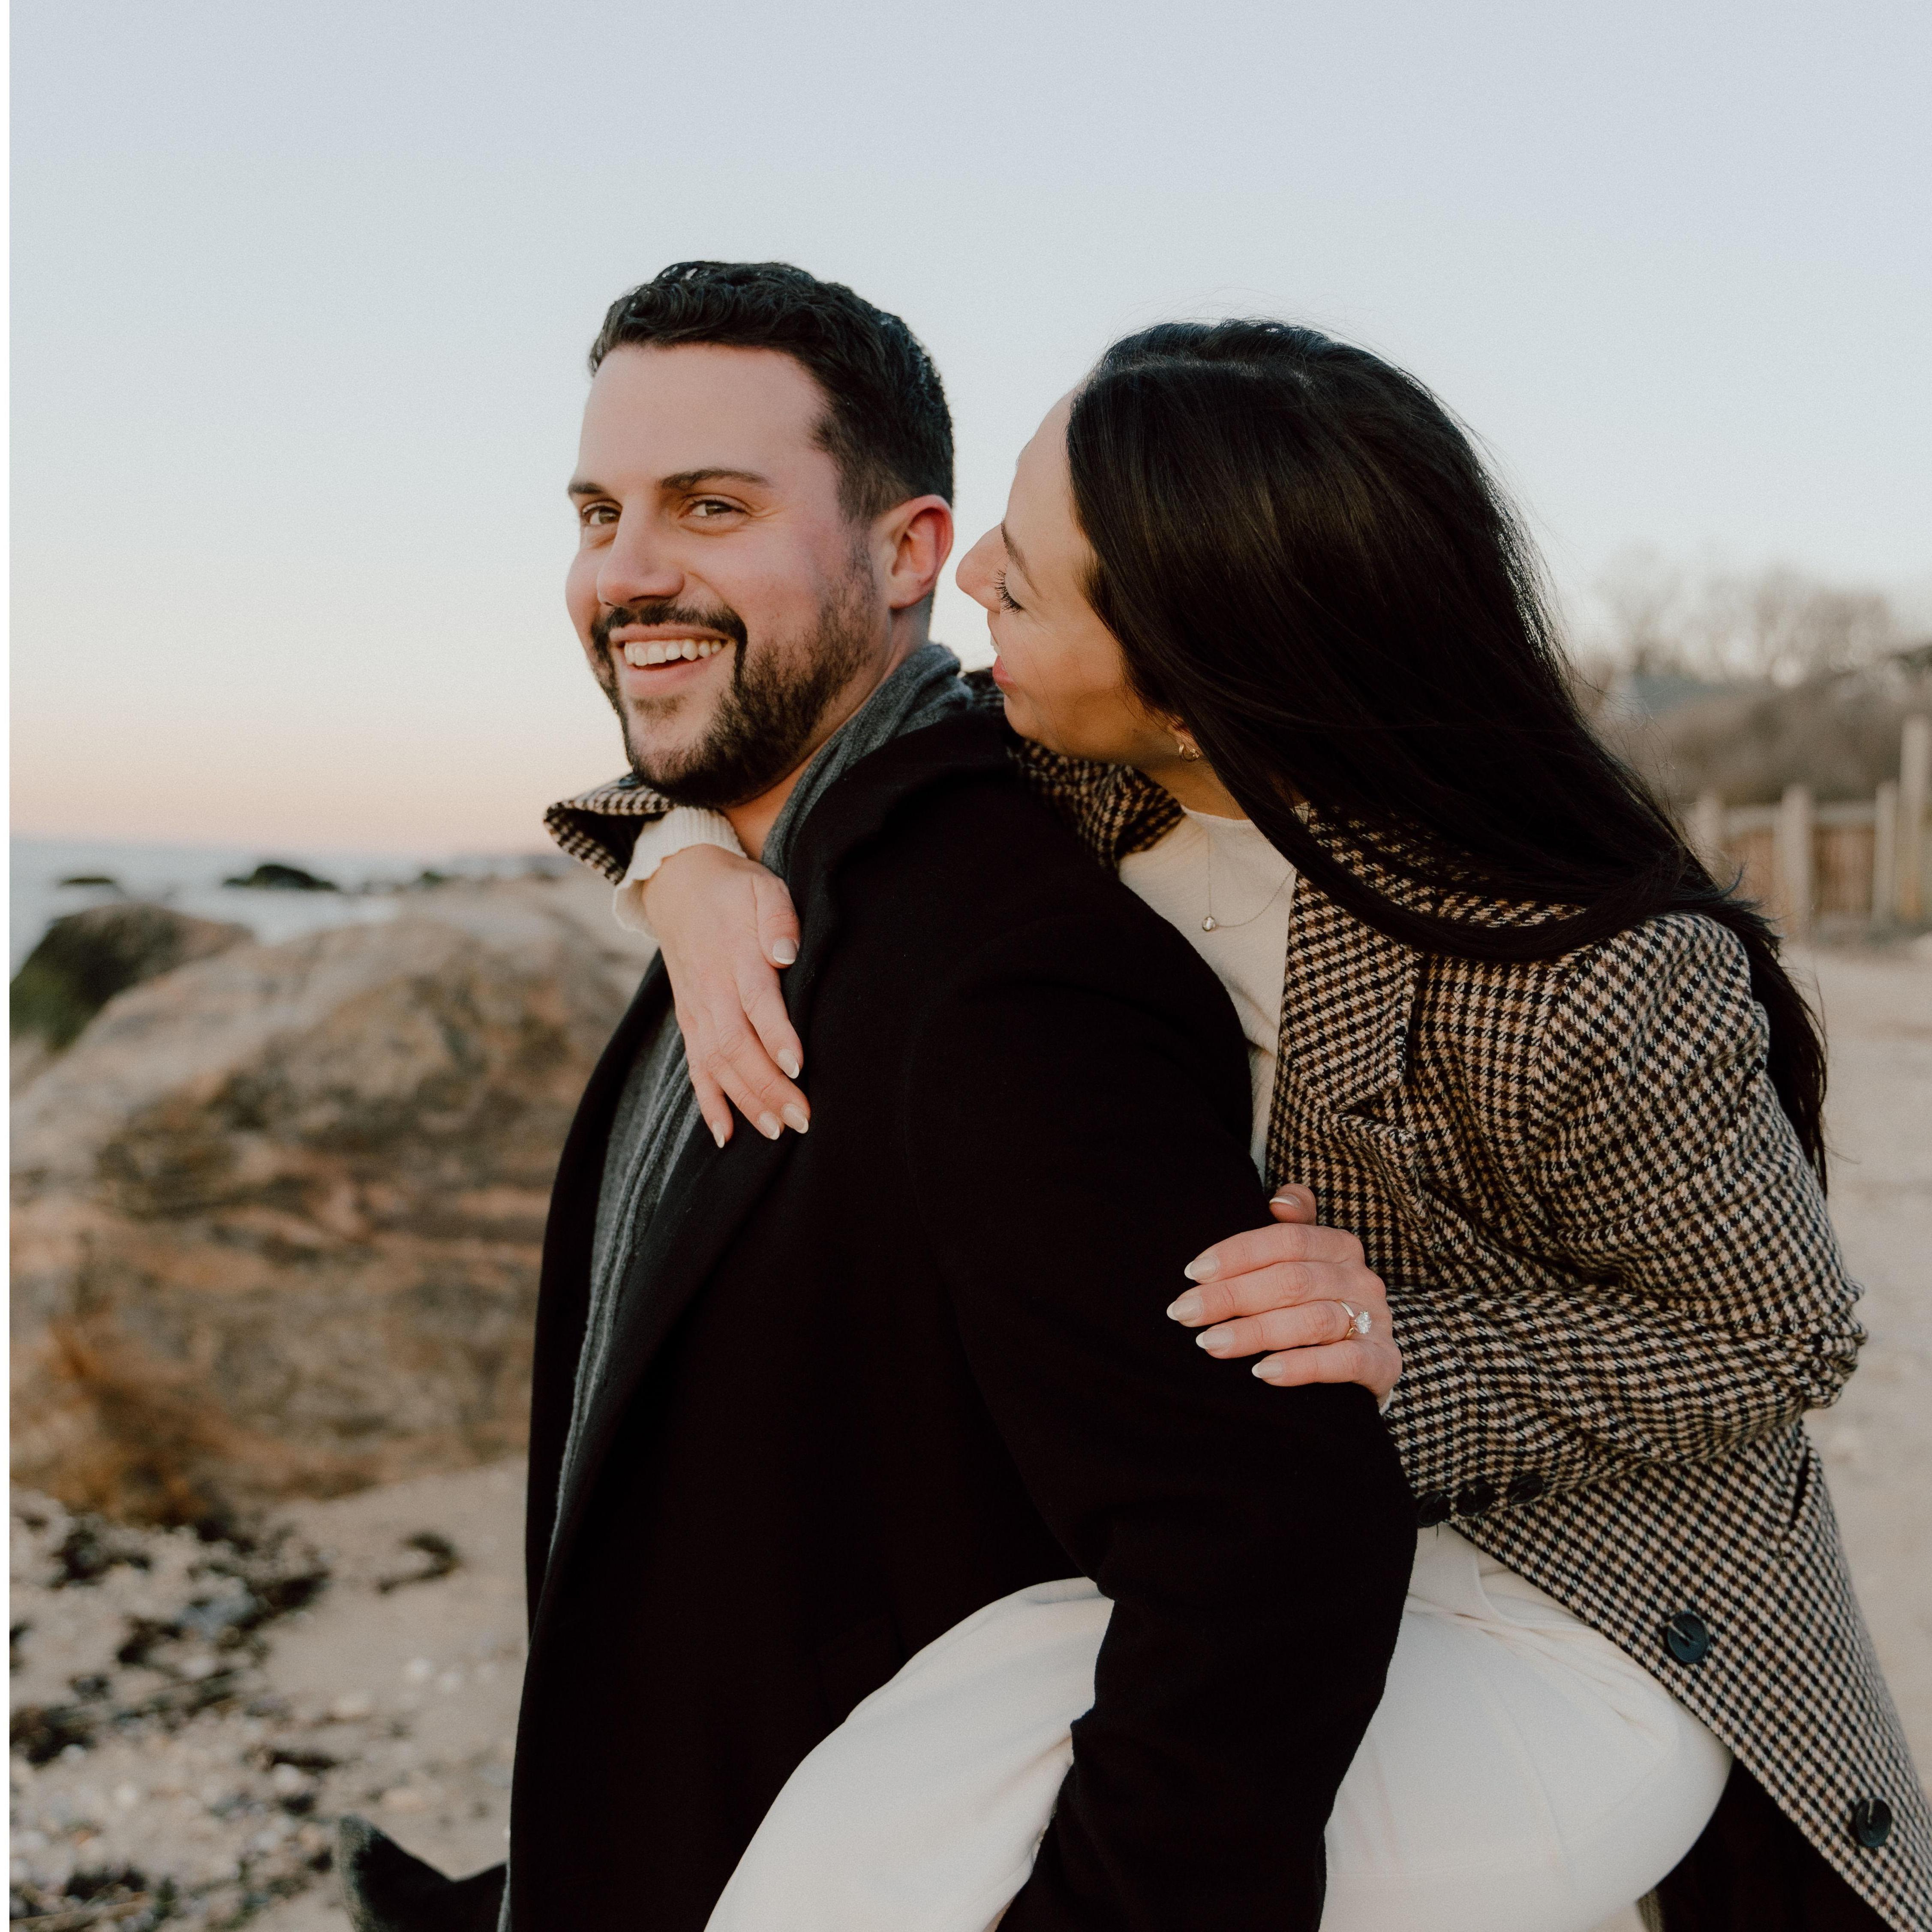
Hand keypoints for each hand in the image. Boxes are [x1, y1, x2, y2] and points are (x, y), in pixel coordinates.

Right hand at [642, 845, 807, 1146]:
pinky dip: (709, 1103)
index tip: (798, 1066)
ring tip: (777, 1132)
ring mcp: (696, 1010)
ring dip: (746, 1102)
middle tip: (801, 1118)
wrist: (678, 884)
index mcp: (733, 955)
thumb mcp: (762, 887)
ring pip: (717, 1065)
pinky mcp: (689, 1021)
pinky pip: (695, 1068)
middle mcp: (711, 990)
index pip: (756, 1001)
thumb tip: (785, 953)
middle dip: (768, 1087)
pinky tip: (725, 1135)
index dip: (775, 1035)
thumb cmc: (733, 889)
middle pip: (737, 1045)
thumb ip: (778, 917)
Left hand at [1165, 1187, 1401, 1401]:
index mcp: (1339, 1246)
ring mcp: (1374, 1321)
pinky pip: (1344, 1362)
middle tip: (1186, 1313)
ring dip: (1256, 1332)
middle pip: (1292, 1280)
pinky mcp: (1383, 1362)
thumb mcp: (1304, 1260)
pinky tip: (1262, 1373)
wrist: (1364, 1361)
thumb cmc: (1316, 1302)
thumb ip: (1291, 1227)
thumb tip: (1278, 1202)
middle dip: (1232, 1296)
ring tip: (1211, 1343)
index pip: (1286, 1241)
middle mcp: (1361, 1279)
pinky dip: (1302, 1366)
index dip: (1237, 1255)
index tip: (1192, 1273)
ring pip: (1313, 1320)